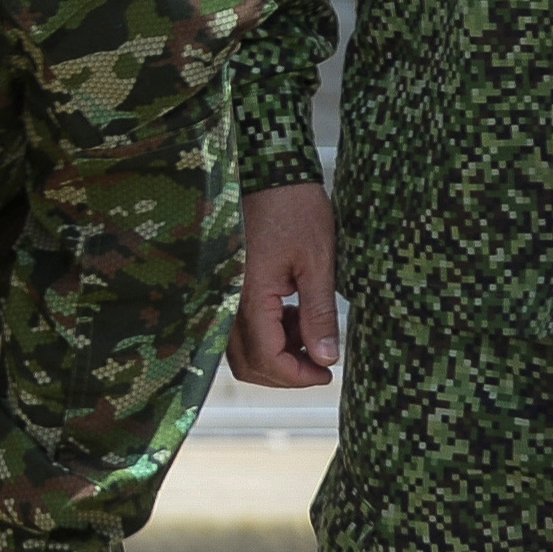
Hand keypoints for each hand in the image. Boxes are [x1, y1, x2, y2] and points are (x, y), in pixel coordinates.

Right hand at [230, 178, 340, 385]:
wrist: (269, 175)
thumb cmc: (293, 210)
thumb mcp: (318, 263)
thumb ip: (319, 314)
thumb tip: (326, 356)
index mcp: (251, 298)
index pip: (267, 359)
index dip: (298, 376)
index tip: (326, 374)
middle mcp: (229, 302)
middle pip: (248, 364)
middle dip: (285, 372)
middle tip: (320, 364)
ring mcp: (226, 295)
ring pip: (242, 350)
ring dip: (276, 354)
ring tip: (309, 331)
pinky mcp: (229, 287)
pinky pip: (240, 329)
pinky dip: (267, 335)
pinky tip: (292, 315)